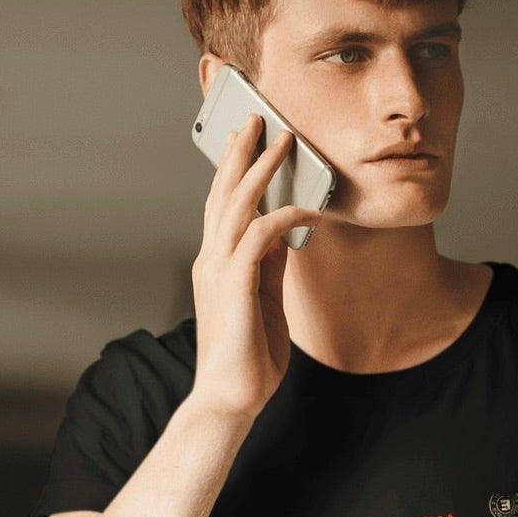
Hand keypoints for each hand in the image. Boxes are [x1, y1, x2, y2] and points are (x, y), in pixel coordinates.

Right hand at [189, 113, 327, 419]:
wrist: (231, 398)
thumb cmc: (249, 357)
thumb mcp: (265, 301)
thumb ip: (269, 267)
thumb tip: (284, 234)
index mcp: (217, 263)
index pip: (223, 205)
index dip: (234, 170)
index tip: (248, 140)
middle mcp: (212, 260)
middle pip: (223, 194)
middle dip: (241, 153)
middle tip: (257, 118)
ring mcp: (219, 271)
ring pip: (237, 205)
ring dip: (261, 170)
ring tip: (281, 141)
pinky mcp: (235, 286)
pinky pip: (259, 238)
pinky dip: (283, 217)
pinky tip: (306, 208)